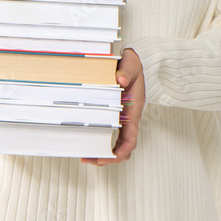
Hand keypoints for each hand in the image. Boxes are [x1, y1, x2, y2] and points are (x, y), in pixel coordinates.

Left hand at [82, 47, 144, 166]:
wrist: (133, 61)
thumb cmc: (132, 64)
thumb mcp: (131, 64)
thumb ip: (126, 72)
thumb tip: (120, 80)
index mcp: (134, 110)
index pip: (131, 140)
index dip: (120, 152)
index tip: (107, 158)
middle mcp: (130, 118)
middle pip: (123, 147)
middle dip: (108, 157)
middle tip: (89, 159)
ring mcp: (124, 118)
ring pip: (118, 143)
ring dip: (105, 152)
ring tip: (87, 155)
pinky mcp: (118, 115)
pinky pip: (112, 134)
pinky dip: (102, 141)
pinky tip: (90, 140)